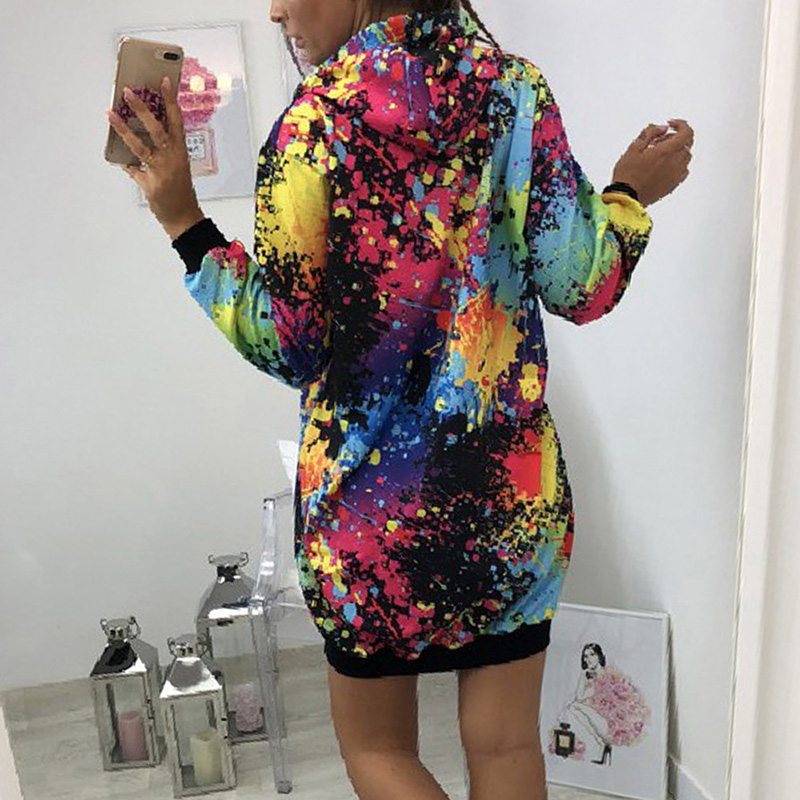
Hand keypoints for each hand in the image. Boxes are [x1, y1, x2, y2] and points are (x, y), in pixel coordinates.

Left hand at [107, 77, 204, 239]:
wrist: (183, 217)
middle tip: (128, 92)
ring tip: (110, 114)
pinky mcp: (149, 184)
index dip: (171, 101)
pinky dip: (124, 163)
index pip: (177, 121)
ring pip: (139, 146)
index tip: (164, 81)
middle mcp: (172, 159)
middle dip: (142, 109)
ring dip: (123, 129)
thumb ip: (165, 148)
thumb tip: (142, 128)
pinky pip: (131, 169)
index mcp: (181, 152)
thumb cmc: (180, 189)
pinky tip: (116, 156)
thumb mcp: (178, 165)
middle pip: (156, 129)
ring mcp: (160, 172)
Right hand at [611, 119, 694, 207]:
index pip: (686, 132)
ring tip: (659, 154)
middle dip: (675, 137)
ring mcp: (676, 175)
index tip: (671, 124)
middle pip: (686, 144)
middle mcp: (675, 163)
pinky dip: (677, 164)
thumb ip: (650, 133)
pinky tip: (664, 166)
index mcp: (666, 151)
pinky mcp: (673, 185)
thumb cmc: (627, 175)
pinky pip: (683, 170)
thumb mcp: (634, 148)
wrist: (626, 197)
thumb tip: (662, 128)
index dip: (680, 125)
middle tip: (659, 140)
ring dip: (676, 151)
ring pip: (685, 156)